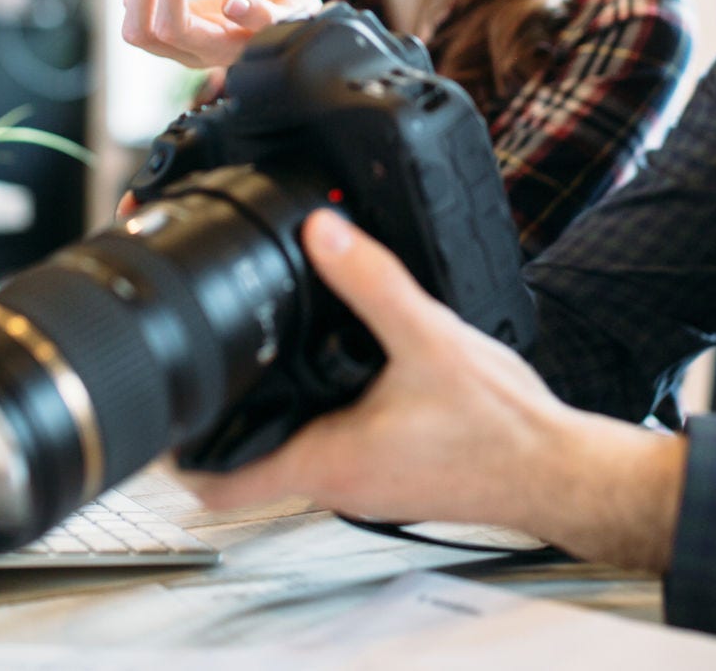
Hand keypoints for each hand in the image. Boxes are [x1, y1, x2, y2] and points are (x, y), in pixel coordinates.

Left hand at [121, 0, 321, 68]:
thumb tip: (232, 4)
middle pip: (138, 31)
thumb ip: (264, 16)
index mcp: (216, 52)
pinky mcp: (171, 13)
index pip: (174, 29)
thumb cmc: (293, 18)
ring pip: (134, 7)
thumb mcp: (292, 15)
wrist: (288, 21)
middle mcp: (188, 49)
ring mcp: (175, 34)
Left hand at [181, 212, 685, 571]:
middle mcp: (337, 483)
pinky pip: (333, 443)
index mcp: (327, 461)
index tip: (157, 413)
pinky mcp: (390, 472)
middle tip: (204, 359)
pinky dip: (317, 410)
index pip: (220, 484)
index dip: (177, 452)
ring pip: (290, 450)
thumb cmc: (502, 431)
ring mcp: (363, 483)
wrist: (558, 469)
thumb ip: (373, 282)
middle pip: (247, 461)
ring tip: (262, 354)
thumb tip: (324, 232)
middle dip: (220, 414)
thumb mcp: (429, 338)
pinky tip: (337, 368)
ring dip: (271, 408)